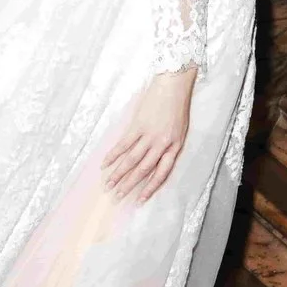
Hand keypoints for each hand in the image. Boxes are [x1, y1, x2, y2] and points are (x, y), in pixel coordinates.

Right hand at [104, 68, 194, 201]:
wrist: (174, 84)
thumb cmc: (178, 107)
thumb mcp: (180, 131)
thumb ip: (169, 147)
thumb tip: (154, 162)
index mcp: (174, 147)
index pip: (161, 174)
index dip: (150, 189)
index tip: (139, 201)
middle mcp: (162, 144)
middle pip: (143, 169)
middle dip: (129, 184)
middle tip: (117, 196)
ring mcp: (149, 135)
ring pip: (131, 159)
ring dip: (118, 173)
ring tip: (108, 184)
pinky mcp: (138, 125)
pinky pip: (124, 144)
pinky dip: (114, 154)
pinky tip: (105, 163)